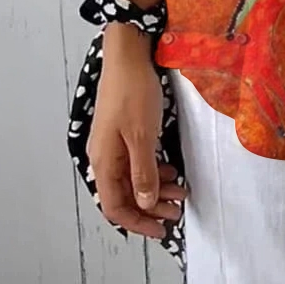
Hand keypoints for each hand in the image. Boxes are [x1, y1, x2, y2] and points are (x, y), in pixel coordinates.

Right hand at [86, 24, 187, 238]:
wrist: (129, 54)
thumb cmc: (134, 92)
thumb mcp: (142, 136)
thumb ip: (143, 172)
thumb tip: (145, 203)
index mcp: (103, 161)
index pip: (115, 206)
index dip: (138, 222)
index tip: (161, 230)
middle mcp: (104, 156)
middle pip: (124, 194)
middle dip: (151, 207)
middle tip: (177, 211)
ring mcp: (113, 143)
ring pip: (133, 178)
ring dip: (156, 188)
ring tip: (180, 191)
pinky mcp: (124, 131)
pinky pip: (137, 161)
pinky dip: (153, 170)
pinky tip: (170, 169)